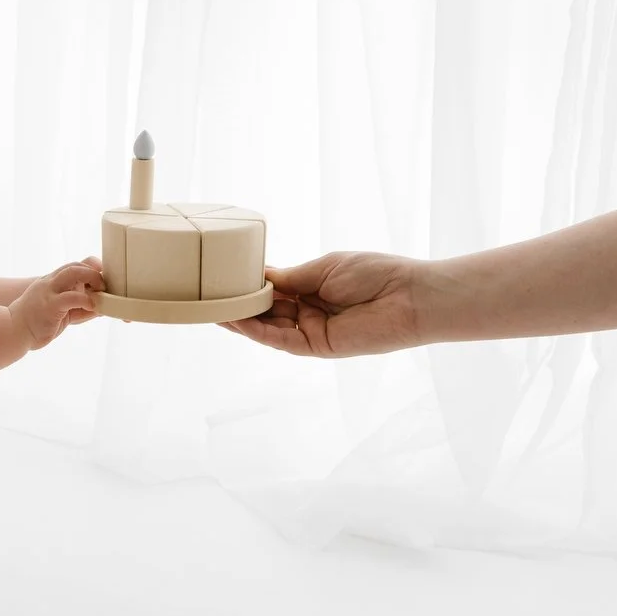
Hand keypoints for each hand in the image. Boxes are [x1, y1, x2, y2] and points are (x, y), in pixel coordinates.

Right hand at [10, 258, 103, 348]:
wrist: (12, 331)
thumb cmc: (36, 322)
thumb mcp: (59, 310)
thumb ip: (76, 305)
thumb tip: (100, 307)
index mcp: (52, 281)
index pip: (74, 266)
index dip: (90, 268)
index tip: (102, 280)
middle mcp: (50, 282)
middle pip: (76, 265)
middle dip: (94, 271)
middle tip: (104, 287)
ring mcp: (49, 292)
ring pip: (73, 272)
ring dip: (93, 278)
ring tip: (101, 292)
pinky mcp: (50, 305)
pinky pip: (71, 297)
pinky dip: (86, 300)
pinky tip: (92, 307)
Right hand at [220, 252, 423, 356]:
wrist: (409, 296)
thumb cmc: (374, 274)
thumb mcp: (323, 268)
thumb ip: (290, 278)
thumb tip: (259, 277)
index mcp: (312, 290)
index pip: (272, 290)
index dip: (248, 286)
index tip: (222, 279)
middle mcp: (309, 312)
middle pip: (265, 311)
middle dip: (238, 305)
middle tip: (207, 298)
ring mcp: (312, 331)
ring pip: (268, 328)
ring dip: (240, 320)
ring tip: (212, 309)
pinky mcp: (317, 347)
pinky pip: (281, 340)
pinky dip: (259, 332)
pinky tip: (238, 321)